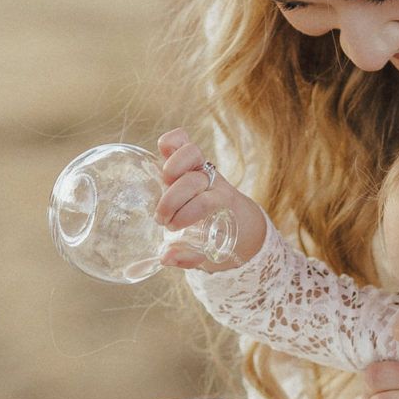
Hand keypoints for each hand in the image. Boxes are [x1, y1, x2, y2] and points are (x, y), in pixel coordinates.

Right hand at [154, 128, 265, 268]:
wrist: (239, 218)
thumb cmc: (218, 236)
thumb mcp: (208, 252)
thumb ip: (187, 257)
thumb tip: (164, 258)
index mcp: (223, 204)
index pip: (206, 202)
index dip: (186, 214)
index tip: (172, 227)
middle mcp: (214, 181)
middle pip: (193, 181)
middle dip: (171, 200)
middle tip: (162, 218)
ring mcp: (201, 166)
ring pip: (191, 151)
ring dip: (173, 167)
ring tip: (161, 183)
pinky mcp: (189, 158)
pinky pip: (181, 139)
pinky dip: (169, 142)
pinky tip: (159, 154)